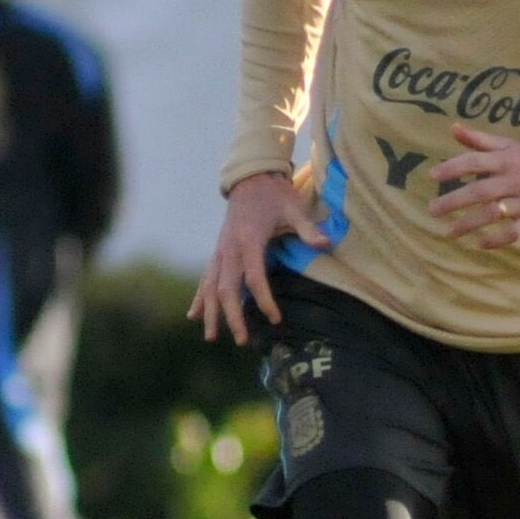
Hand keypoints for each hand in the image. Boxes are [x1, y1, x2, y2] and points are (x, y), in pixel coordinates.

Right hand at [195, 171, 328, 343]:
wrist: (249, 177)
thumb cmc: (273, 193)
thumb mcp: (293, 207)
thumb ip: (307, 228)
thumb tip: (326, 242)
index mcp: (248, 240)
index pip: (254, 278)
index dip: (264, 300)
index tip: (275, 319)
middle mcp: (229, 249)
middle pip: (226, 289)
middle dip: (231, 316)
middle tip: (242, 340)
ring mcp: (220, 251)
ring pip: (210, 287)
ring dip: (210, 312)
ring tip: (210, 337)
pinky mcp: (217, 252)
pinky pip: (205, 278)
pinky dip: (199, 297)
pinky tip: (193, 315)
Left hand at [427, 123, 519, 248]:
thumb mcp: (510, 146)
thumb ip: (480, 140)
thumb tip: (452, 128)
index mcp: (507, 160)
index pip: (475, 162)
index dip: (453, 168)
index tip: (432, 176)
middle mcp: (515, 179)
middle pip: (479, 191)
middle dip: (453, 201)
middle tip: (432, 211)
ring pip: (493, 213)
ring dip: (468, 224)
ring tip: (448, 233)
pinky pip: (513, 232)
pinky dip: (496, 239)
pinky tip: (480, 243)